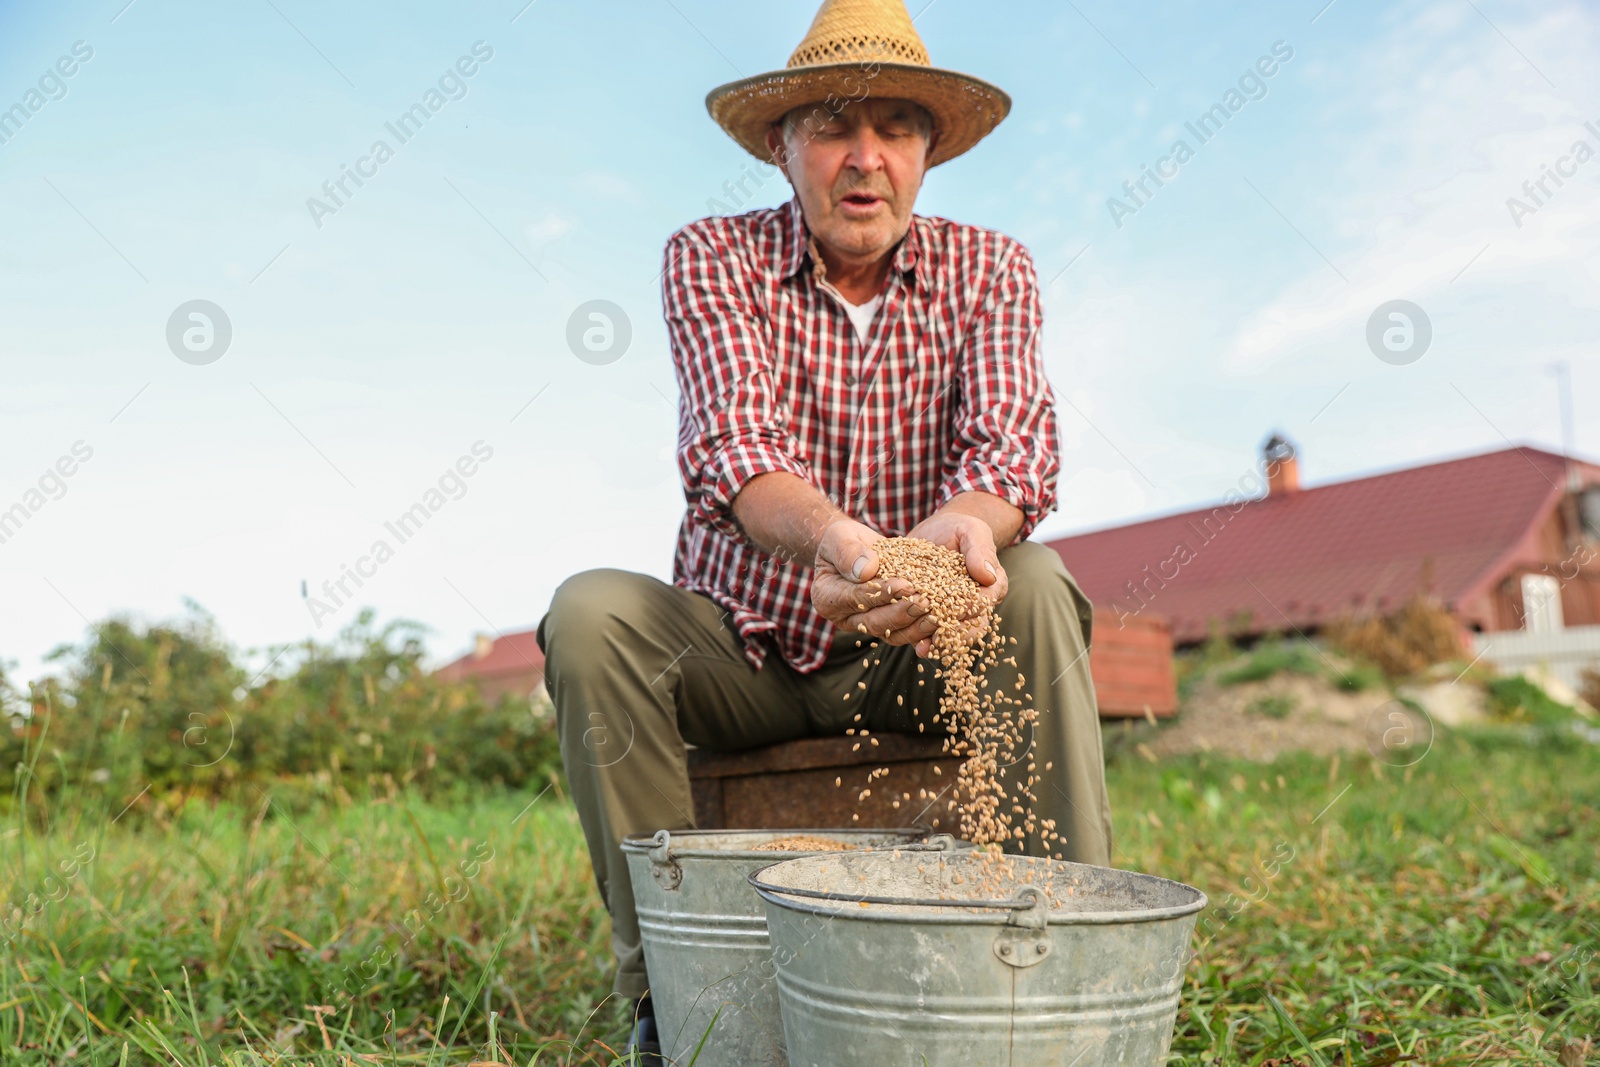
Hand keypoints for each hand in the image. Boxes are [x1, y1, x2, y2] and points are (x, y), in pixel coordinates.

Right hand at [810, 518, 938, 646]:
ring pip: (892, 634)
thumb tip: (865, 571)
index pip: (856, 598)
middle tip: (925, 602)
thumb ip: (848, 552)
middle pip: (874, 622)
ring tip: (937, 614)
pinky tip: (941, 623)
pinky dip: (922, 631)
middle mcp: (845, 618)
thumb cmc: (844, 539)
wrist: (856, 548)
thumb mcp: (840, 537)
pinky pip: (905, 634)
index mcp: (827, 598)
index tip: (905, 585)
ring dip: (915, 627)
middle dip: (901, 613)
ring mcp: (866, 625)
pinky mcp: (886, 626)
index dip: (881, 593)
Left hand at [904, 510, 1007, 655]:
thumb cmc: (957, 530)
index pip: (982, 603)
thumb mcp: (971, 530)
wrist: (934, 533)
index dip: (969, 611)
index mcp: (990, 586)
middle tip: (933, 637)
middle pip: (967, 627)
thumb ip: (980, 550)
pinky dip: (921, 639)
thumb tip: (988, 575)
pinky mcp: (931, 615)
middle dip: (950, 633)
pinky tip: (914, 644)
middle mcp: (974, 604)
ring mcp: (952, 613)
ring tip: (920, 645)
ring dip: (934, 640)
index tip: (953, 614)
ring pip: (948, 635)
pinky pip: (929, 634)